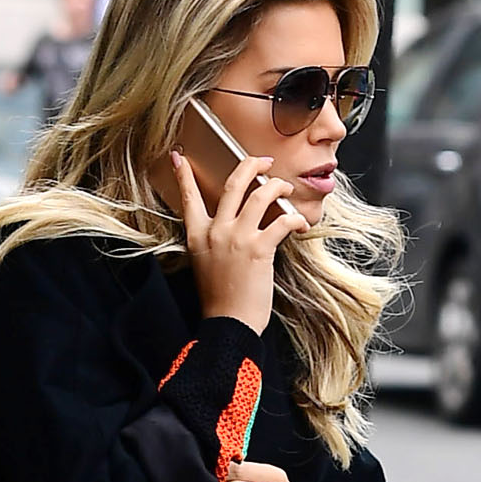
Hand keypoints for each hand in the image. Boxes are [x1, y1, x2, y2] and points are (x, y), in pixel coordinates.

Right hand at [171, 148, 301, 334]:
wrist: (228, 325)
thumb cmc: (220, 301)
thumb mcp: (205, 265)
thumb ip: (212, 242)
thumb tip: (228, 228)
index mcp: (197, 235)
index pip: (189, 197)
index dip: (184, 174)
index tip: (179, 156)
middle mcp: (216, 231)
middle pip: (234, 184)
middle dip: (251, 165)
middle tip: (263, 161)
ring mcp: (237, 238)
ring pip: (260, 195)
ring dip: (277, 186)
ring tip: (286, 188)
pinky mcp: (259, 249)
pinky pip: (281, 221)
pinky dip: (295, 219)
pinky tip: (301, 224)